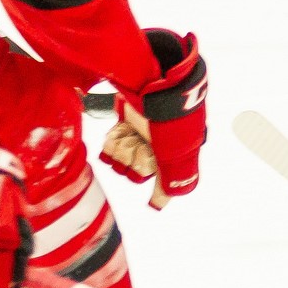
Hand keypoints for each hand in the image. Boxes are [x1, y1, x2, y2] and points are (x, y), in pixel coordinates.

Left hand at [100, 29, 206, 208]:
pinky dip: (112, 138)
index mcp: (175, 154)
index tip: (147, 158)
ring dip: (120, 145)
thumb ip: (171, 182)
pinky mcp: (127, 122)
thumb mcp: (175, 153)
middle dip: (131, 157)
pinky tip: (119, 127)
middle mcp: (159, 147)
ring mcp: (142, 134)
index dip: (145, 170)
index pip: (153, 177)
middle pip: (134, 169)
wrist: (152, 82)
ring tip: (128, 130)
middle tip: (139, 139)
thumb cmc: (169, 118)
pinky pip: (112, 142)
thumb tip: (159, 205)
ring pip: (121, 156)